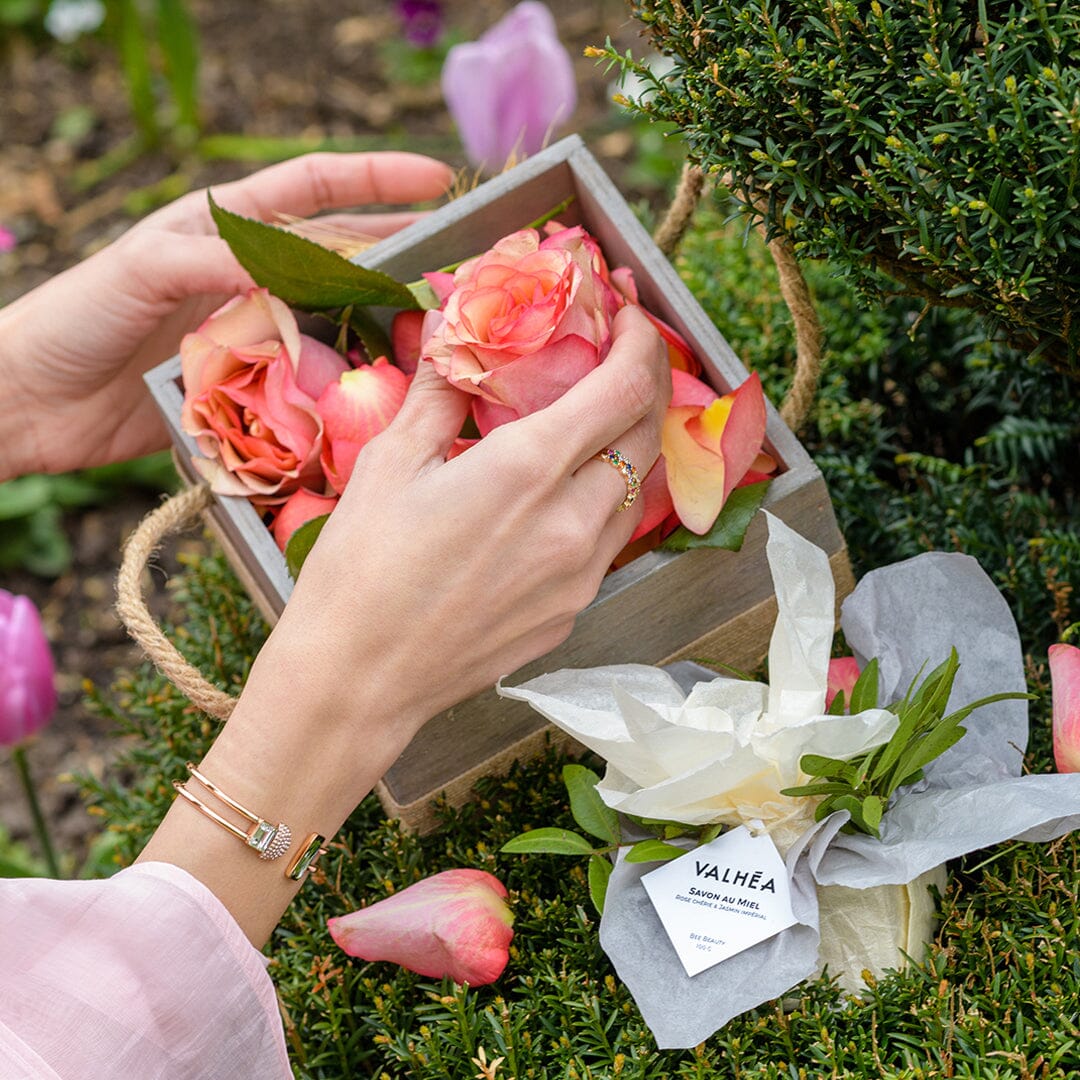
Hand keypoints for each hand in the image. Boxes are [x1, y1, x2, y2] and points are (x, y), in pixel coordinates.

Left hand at [0, 152, 451, 479]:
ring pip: (331, 320)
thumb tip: (293, 267)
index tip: (436, 178)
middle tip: (455, 267)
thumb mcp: (142, 270)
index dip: (376, 179)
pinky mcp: (246, 386)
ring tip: (430, 333)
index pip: (314, 189)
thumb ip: (213, 260)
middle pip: (338, 255)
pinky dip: (340, 384)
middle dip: (398, 254)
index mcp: (223, 228)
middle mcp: (246, 276)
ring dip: (379, 325)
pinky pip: (306, 380)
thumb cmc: (75, 317)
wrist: (29, 399)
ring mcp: (250, 331)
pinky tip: (373, 393)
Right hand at [275, 304, 671, 734]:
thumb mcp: (391, 462)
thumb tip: (456, 335)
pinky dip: (606, 498)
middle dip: (646, 381)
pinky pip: (611, 540)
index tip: (625, 313)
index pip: (623, 386)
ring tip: (599, 416)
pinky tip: (568, 489)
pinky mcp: (573, 610)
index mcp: (527, 470)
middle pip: (647, 433)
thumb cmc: (361, 569)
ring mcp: (580, 574)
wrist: (359, 679)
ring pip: (637, 490)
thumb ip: (439, 391)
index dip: (637, 340)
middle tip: (621, 352)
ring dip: (630, 442)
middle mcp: (573, 521)